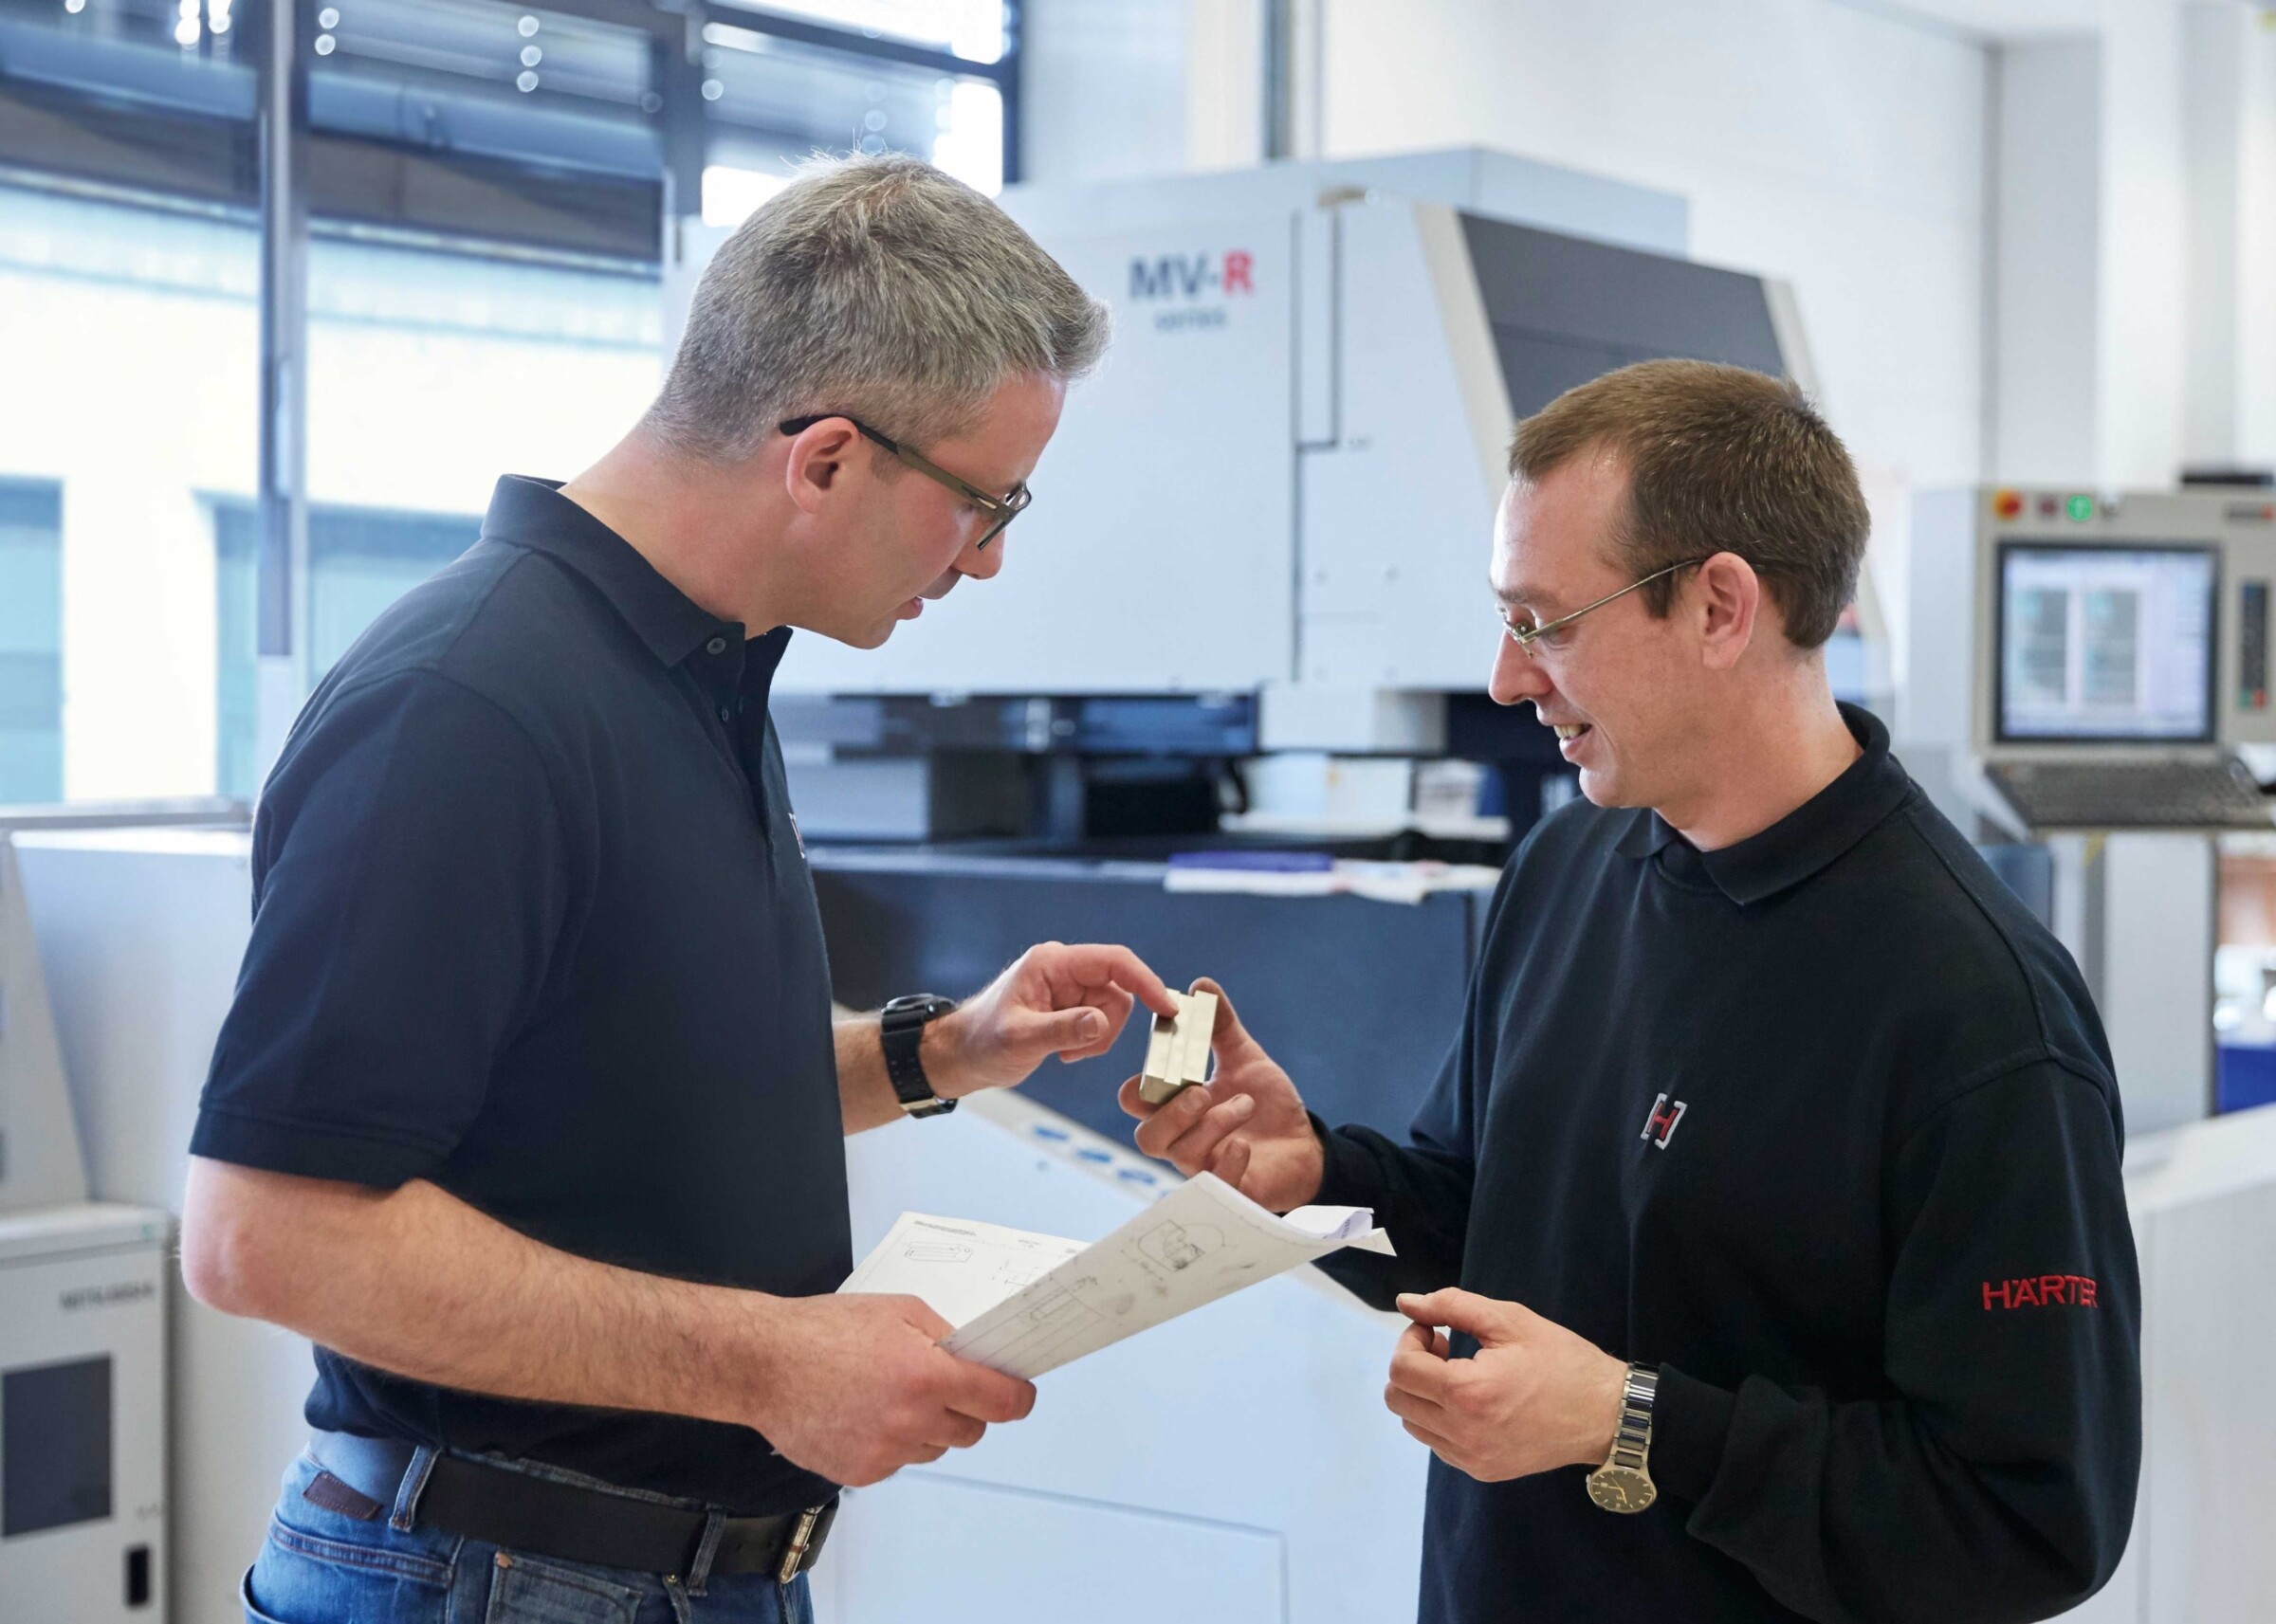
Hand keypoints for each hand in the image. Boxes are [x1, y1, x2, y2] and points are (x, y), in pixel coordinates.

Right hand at [742, 1293, 1035, 1487]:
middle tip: (939, 1386)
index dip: (1018, 1398)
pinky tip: (864, 1414)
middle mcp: (911, 1420)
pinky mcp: (861, 1473)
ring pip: (934, 1448)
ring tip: (888, 1396)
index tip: (1020, 1394)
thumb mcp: (898, 1311)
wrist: (763, 1364)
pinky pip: (899, 1462)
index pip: (1002, 1403)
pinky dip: (892, 1443)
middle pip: (971, 1431)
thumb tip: (974, 1356)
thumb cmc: (822, 1331)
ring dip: (927, 1428)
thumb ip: (944, 1336)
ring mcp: (886, 1453)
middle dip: (966, 1408)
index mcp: (927, 1376)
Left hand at [925, 943, 1178, 1098]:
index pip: (1114, 961)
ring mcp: (1068, 986)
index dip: (1146, 981)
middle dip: (1109, 1025)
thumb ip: (1062, 1029)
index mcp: (1052, 962)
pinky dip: (1092, 1041)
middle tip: (1081, 1051)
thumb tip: (1100, 1022)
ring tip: (1067, 1053)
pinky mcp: (1070, 1004)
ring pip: (1114, 1008)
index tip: (1168, 1008)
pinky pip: (1102, 1020)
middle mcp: (1064, 968)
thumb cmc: (982, 1043)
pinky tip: (1065, 1052)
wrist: (964, 1055)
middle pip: (1119, 989)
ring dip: (1099, 1036)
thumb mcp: (1022, 1040)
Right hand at [1119, 977, 1323, 1212]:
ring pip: (1181, 1155)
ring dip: (1212, 1125)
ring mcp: (1205, 1168)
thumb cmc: (1267, 1104)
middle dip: (1170, 1112)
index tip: (1165, 1064)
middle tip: (1202, 1090)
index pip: (1135, 1102)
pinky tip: (1245, 1144)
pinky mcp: (1231, 1190)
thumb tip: (1201, 985)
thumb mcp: (1244, 1057)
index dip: (1138, 1087)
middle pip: (1147, 1138)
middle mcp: (1183, 1141)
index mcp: (1177, 1108)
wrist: (1305, 1144)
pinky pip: (1216, 1185)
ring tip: (1246, 1104)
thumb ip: (1221, 1026)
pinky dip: (1228, 1164)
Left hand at [1382, 1288, 1626, 1482]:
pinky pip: (1437, 1444)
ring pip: (1413, 1424)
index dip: (1411, 1340)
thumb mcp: (1510, 1320)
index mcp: (1467, 1393)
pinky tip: (1472, 1401)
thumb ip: (1451, 1306)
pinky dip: (1441, 1419)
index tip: (1435, 1330)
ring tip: (1459, 1375)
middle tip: (1444, 1349)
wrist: (1607, 1415)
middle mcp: (1463, 1433)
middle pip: (1396, 1399)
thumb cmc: (1562, 1361)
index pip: (1401, 1369)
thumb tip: (1406, 1302)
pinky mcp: (1483, 1471)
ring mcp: (1472, 1458)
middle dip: (1411, 1366)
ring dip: (1423, 1394)